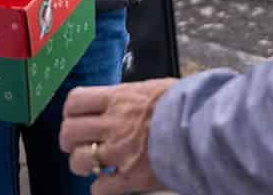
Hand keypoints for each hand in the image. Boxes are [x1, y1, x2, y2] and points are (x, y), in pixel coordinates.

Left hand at [58, 79, 177, 194]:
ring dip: (80, 164)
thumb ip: (133, 97)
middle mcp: (113, 124)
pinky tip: (106, 186)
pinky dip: (99, 189)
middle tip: (74, 145)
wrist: (204, 128)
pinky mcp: (131, 177)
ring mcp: (120, 152)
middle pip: (70, 131)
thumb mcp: (155, 89)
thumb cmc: (187, 105)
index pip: (76, 101)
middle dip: (68, 140)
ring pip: (79, 160)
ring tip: (88, 165)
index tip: (74, 117)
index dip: (70, 112)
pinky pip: (100, 188)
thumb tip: (127, 98)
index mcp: (118, 99)